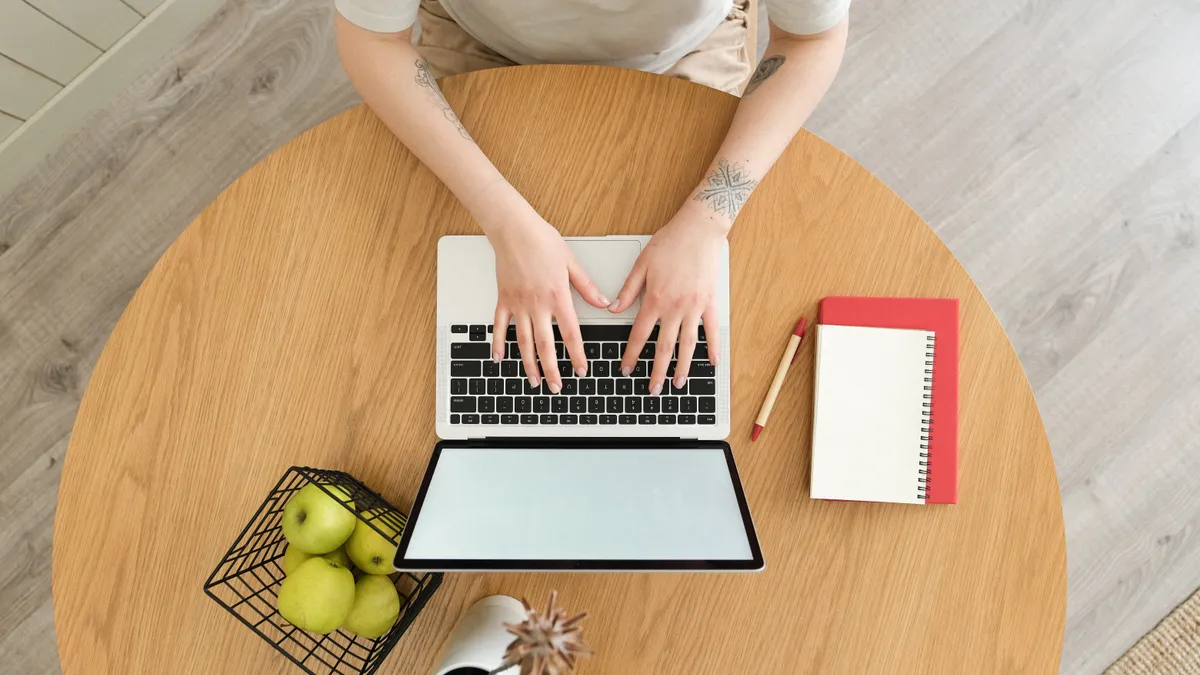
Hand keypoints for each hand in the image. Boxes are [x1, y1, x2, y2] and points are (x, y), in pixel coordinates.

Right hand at [486, 203, 608, 392]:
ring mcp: (518, 304)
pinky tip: (499, 358)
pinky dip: (498, 343)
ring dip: (529, 364)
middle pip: (545, 345)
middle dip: (552, 369)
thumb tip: (604, 303)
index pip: (571, 333)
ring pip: (523, 341)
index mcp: (557, 297)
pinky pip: (500, 326)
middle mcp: (537, 305)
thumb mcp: (572, 263)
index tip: (581, 370)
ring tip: (534, 381)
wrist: (513, 229)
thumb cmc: (542, 241)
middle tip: (557, 387)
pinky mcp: (504, 300)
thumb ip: (587, 287)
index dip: (577, 355)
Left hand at [610, 204, 723, 393]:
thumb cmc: (670, 242)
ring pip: (688, 345)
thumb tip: (612, 308)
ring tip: (678, 383)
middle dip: (656, 371)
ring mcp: (695, 307)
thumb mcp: (641, 264)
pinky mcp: (711, 302)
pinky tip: (711, 362)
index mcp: (655, 299)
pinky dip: (712, 348)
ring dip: (682, 367)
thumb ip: (628, 290)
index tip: (626, 369)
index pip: (640, 335)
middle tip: (652, 389)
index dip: (631, 354)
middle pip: (664, 347)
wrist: (699, 229)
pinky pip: (711, 330)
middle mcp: (675, 308)